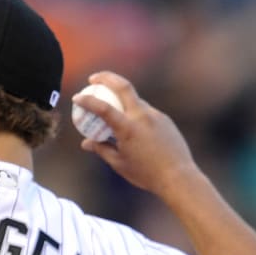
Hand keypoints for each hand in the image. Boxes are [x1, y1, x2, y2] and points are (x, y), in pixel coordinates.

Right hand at [74, 71, 199, 196]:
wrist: (178, 176)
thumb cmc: (146, 174)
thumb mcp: (119, 163)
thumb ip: (101, 149)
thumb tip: (86, 143)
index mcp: (128, 128)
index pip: (103, 108)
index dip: (87, 100)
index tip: (77, 97)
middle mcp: (142, 116)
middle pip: (123, 86)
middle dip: (106, 78)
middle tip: (93, 79)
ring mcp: (155, 115)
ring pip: (135, 99)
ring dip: (121, 97)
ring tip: (110, 105)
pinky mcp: (164, 119)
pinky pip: (145, 111)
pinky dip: (133, 111)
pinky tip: (130, 123)